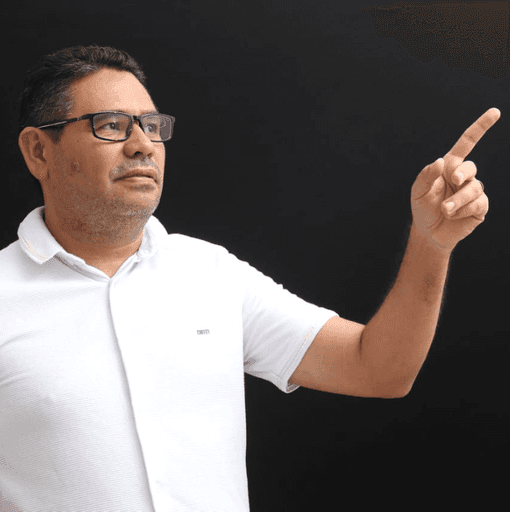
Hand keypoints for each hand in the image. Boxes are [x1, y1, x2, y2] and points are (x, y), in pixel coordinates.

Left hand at [410, 107, 500, 252]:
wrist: (428, 232)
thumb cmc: (422, 207)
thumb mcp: (418, 190)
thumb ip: (427, 175)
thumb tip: (440, 161)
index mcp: (449, 166)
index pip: (467, 143)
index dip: (481, 127)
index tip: (495, 112)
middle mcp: (464, 176)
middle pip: (471, 167)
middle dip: (462, 174)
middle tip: (453, 181)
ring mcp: (473, 191)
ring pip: (473, 188)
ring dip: (457, 200)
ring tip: (445, 210)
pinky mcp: (479, 207)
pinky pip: (477, 204)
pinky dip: (462, 210)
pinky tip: (452, 216)